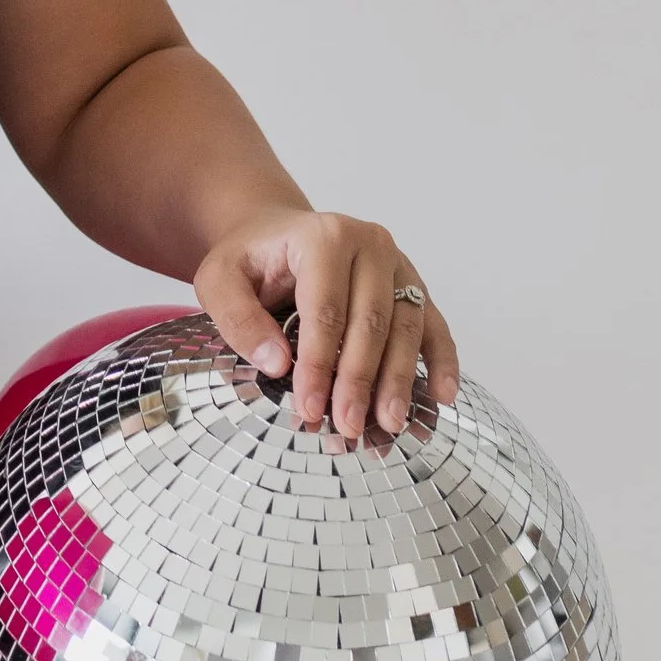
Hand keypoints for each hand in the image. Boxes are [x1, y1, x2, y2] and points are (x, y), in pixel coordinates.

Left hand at [192, 208, 459, 441]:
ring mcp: (397, 263)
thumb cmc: (249, 260)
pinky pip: (433, 323)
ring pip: (406, 328)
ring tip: (387, 425)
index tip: (309, 409)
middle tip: (347, 428)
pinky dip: (442, 360)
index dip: (319, 365)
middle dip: (359, 382)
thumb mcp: (218, 280)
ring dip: (399, 381)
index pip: (325, 311)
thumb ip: (238, 318)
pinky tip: (441, 396)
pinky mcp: (412, 283)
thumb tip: (277, 363)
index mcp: (323, 236)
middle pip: (371, 322)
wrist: (275, 233)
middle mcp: (369, 243)